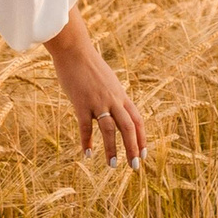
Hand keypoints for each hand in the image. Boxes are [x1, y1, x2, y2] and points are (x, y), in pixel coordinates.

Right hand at [44, 8, 147, 166]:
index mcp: (121, 95)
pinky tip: (87, 154)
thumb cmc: (89, 65)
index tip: (143, 155)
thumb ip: (113, 95)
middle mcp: (113, 100)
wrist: (74, 50)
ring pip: (110, 130)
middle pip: (129, 127)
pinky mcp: (81, 103)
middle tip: (134, 167)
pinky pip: (85, 127)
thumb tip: (115, 107)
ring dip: (112, 149)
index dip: (142, 139)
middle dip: (133, 148)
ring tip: (112, 165)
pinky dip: (86, 142)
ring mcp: (98, 101)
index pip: (138, 120)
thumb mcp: (107, 80)